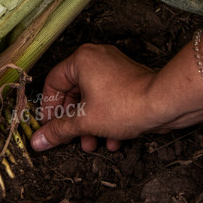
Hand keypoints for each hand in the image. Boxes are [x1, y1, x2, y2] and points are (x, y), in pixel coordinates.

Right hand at [30, 43, 159, 152]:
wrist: (164, 103)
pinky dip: (107, 119)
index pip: (53, 83)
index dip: (49, 108)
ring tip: (91, 144)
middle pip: (73, 92)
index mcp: (81, 59)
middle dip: (72, 121)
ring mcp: (114, 67)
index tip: (49, 126)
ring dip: (90, 124)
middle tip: (69, 138)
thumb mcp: (85, 121)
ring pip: (92, 98)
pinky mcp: (128, 79)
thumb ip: (59, 130)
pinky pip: (109, 98)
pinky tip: (112, 140)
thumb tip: (38, 140)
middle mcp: (97, 58)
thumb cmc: (126, 104)